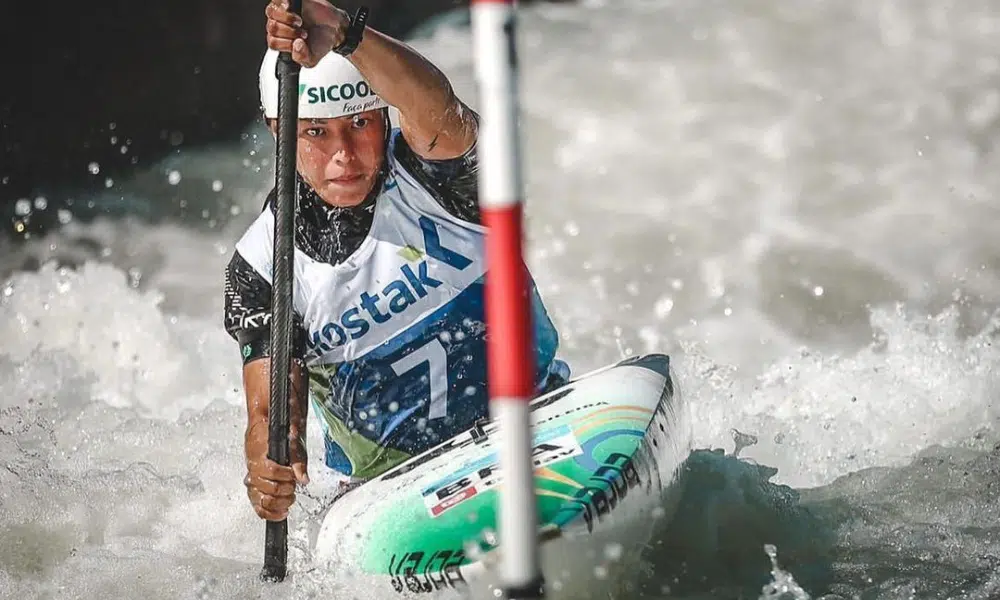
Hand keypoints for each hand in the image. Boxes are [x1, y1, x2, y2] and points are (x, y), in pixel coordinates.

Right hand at [243, 381, 309, 520]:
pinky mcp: (254, 473)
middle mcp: (251, 457)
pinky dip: (265, 509)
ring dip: (274, 502)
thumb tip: (303, 479)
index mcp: (259, 444)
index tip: (294, 477)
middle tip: (293, 490)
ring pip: (256, 494)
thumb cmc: (281, 413)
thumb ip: (297, 455)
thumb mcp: (294, 429)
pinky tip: (278, 513)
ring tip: (288, 501)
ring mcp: (251, 466)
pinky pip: (254, 497)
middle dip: (280, 491)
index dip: (283, 476)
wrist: (268, 405)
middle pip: (261, 485)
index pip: (267, 468)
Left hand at [265, 0, 350, 66]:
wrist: (334, 28)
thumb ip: (301, 57)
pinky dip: (283, 4)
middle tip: (303, 33)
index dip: (286, 43)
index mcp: (282, 41)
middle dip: (290, 32)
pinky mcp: (287, 1)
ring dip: (287, 18)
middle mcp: (279, 26)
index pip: (273, 42)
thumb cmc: (321, 41)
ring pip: (271, 13)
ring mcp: (282, 12)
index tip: (300, 42)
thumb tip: (296, 45)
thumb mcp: (312, 59)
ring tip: (300, 21)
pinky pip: (277, 0)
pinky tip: (291, 7)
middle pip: (272, 28)